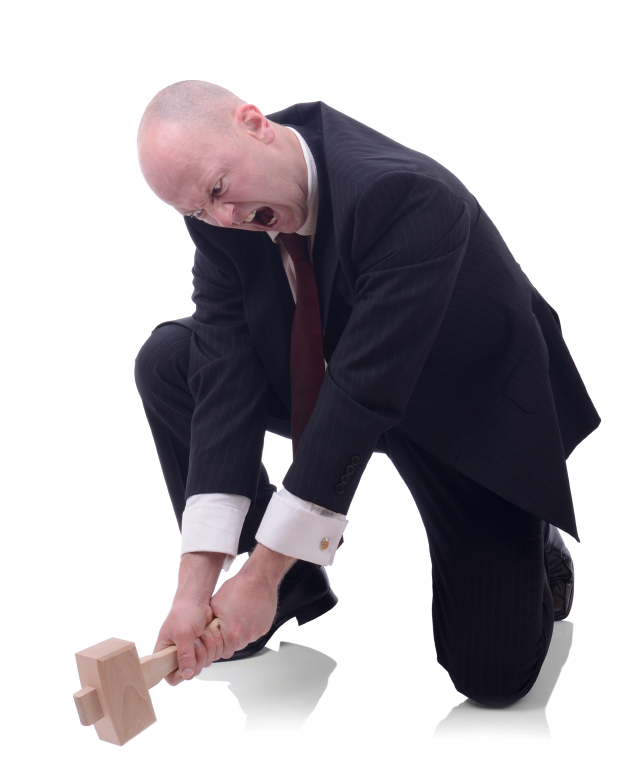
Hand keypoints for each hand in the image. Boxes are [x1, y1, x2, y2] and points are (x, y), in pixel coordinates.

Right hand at [154, 551, 224, 684]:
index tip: (189, 663)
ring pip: (203, 664)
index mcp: (165, 654)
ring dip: (208, 649)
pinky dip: (215, 645)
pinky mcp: (203, 648)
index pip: (171, 677)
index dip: (180, 674)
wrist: (197, 600)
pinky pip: (212, 656)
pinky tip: (211, 633)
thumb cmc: (184, 613)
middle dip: (198, 657)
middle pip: (191, 672)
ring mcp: (191, 652)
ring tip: (203, 634)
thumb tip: (187, 675)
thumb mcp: (183, 634)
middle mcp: (177, 656)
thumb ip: (185, 655)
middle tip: (197, 641)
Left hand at [209, 544, 295, 658]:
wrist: (258, 578)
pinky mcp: (266, 627)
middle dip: (229, 639)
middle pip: (234, 647)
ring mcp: (257, 632)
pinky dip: (251, 627)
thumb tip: (205, 632)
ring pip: (245, 640)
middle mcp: (246, 636)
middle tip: (227, 625)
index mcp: (231, 634)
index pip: (221, 652)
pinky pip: (255, 633)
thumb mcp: (215, 605)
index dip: (217, 645)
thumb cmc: (238, 588)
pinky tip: (247, 614)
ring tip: (238, 616)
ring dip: (240, 633)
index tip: (217, 636)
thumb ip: (210, 624)